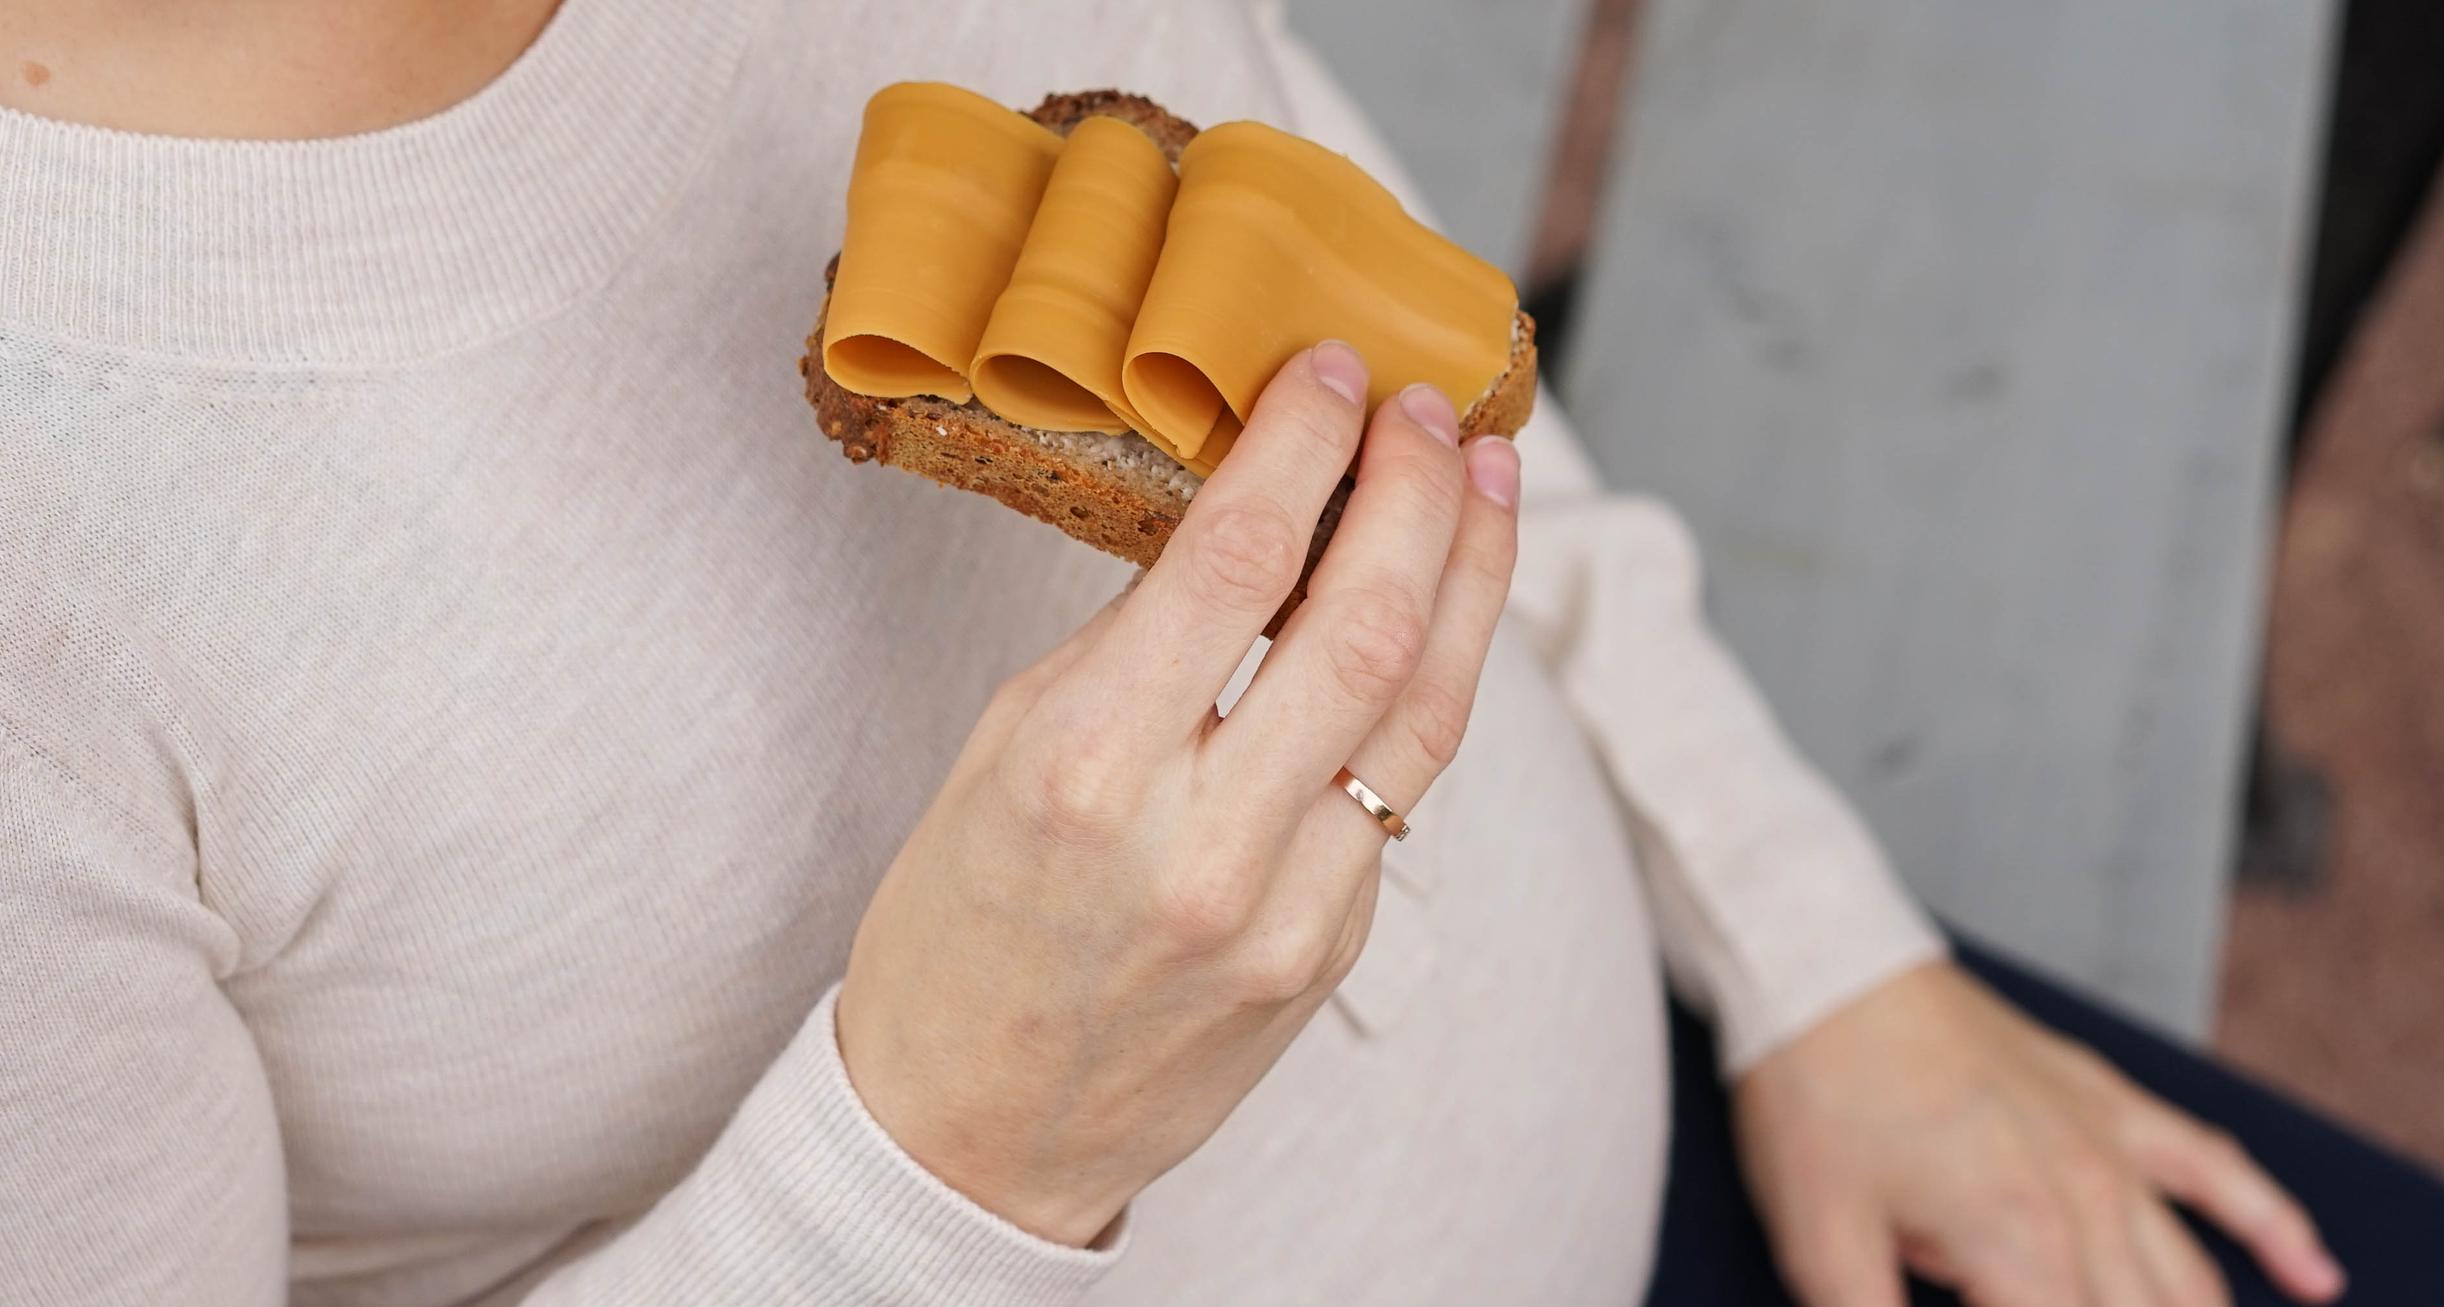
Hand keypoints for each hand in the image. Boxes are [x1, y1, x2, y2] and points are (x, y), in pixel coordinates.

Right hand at [835, 341, 1525, 1244]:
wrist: (970, 1133)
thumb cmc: (959, 929)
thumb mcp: (998, 754)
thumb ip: (1128, 646)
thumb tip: (1245, 523)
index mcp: (1087, 767)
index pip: (1239, 558)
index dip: (1308, 442)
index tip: (1332, 368)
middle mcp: (1200, 840)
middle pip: (1367, 620)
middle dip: (1418, 488)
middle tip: (1431, 406)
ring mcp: (1284, 908)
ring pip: (1424, 707)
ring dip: (1473, 575)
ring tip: (1484, 480)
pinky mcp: (1329, 952)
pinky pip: (1399, 794)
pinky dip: (1427, 687)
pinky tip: (1440, 615)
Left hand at [1735, 961, 2345, 1306]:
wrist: (1824, 966)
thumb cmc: (1816, 1100)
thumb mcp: (1822, 1249)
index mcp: (2018, 1248)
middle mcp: (2087, 1205)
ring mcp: (2111, 1151)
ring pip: (2192, 1280)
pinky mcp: (2111, 1105)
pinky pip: (2218, 1171)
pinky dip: (2275, 1226)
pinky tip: (2315, 1276)